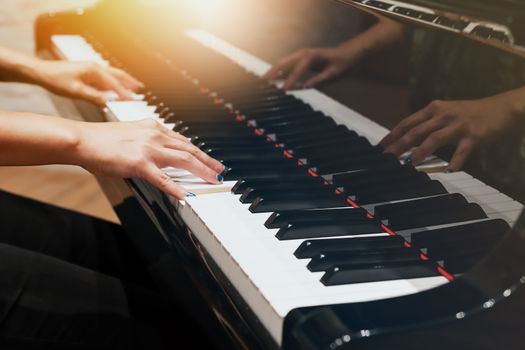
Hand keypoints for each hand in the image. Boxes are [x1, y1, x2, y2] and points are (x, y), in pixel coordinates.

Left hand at [34, 61, 142, 105]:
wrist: (41, 72)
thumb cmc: (56, 79)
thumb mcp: (76, 91)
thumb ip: (94, 97)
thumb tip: (108, 102)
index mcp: (94, 70)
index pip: (114, 84)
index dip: (125, 94)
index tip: (133, 101)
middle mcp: (95, 67)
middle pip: (118, 75)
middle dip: (130, 82)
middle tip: (140, 88)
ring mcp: (91, 69)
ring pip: (113, 75)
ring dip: (123, 81)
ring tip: (132, 87)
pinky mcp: (87, 72)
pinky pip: (105, 77)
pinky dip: (114, 82)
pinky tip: (114, 88)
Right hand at [76, 119, 224, 198]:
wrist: (82, 139)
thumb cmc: (101, 139)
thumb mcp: (130, 133)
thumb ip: (146, 140)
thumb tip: (158, 153)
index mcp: (153, 127)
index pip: (182, 140)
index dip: (198, 151)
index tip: (207, 158)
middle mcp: (155, 135)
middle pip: (189, 149)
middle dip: (208, 161)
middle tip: (220, 170)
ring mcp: (149, 149)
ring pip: (184, 160)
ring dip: (202, 171)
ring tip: (214, 180)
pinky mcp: (140, 164)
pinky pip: (164, 179)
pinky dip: (177, 188)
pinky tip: (187, 196)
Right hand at [263, 46, 357, 89]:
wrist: (346, 54)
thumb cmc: (342, 64)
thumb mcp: (334, 74)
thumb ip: (319, 80)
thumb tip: (306, 87)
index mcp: (312, 56)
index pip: (297, 70)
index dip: (290, 81)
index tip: (283, 91)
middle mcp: (304, 53)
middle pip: (283, 63)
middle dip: (272, 73)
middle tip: (262, 84)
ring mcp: (300, 55)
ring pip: (282, 63)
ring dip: (272, 72)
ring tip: (262, 83)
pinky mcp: (300, 59)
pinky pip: (286, 66)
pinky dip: (278, 72)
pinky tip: (272, 80)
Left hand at [380, 93, 523, 170]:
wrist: (501, 108)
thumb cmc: (471, 112)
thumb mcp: (446, 112)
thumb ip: (428, 123)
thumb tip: (407, 138)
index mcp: (434, 109)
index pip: (408, 122)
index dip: (393, 134)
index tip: (381, 146)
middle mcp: (443, 116)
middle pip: (416, 131)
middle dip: (399, 145)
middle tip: (387, 157)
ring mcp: (458, 126)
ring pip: (434, 139)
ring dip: (420, 152)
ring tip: (410, 163)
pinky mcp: (474, 136)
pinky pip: (462, 151)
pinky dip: (455, 161)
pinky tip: (448, 170)